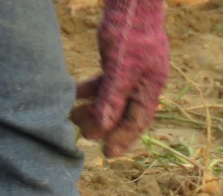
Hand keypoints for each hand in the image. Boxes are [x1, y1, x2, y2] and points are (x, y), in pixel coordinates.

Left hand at [71, 0, 169, 157]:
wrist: (131, 2)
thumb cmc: (130, 32)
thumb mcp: (120, 68)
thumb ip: (112, 97)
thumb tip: (104, 128)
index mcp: (150, 87)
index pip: (137, 121)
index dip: (122, 138)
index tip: (108, 154)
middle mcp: (143, 82)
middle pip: (123, 113)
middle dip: (103, 125)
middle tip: (83, 134)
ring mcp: (132, 72)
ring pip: (112, 98)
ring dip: (93, 109)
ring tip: (73, 116)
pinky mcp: (119, 61)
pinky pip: (104, 83)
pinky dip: (90, 91)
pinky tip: (72, 95)